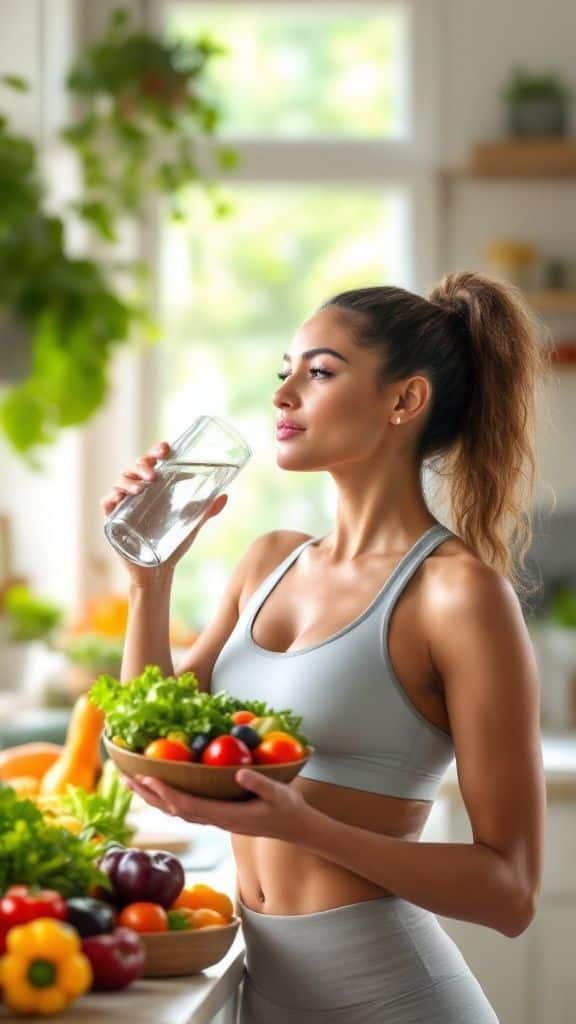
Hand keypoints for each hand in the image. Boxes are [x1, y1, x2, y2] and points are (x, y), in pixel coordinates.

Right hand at [99, 440, 227, 584]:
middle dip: (142, 465)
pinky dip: (110, 498)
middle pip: (134, 469)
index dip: (156, 452)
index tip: (166, 448)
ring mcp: (124, 506)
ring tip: (142, 487)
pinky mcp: (114, 521)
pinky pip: (106, 504)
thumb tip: (224, 495)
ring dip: (129, 481)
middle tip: (154, 473)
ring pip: (121, 482)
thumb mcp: (190, 525)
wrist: (158, 572)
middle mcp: (137, 493)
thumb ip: (205, 511)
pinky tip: (118, 499)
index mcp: (154, 489)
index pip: (152, 463)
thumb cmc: (172, 545)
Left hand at [122, 769, 312, 842]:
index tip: (146, 777)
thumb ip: (259, 783)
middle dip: (148, 795)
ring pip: (177, 812)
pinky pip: (186, 810)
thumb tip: (239, 772)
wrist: (294, 828)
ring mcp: (215, 820)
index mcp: (225, 816)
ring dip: (154, 798)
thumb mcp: (278, 793)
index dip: (164, 792)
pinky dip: (168, 800)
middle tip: (125, 777)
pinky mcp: (218, 817)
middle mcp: (215, 821)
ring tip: (134, 783)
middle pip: (173, 810)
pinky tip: (161, 791)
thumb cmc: (287, 809)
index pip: (187, 805)